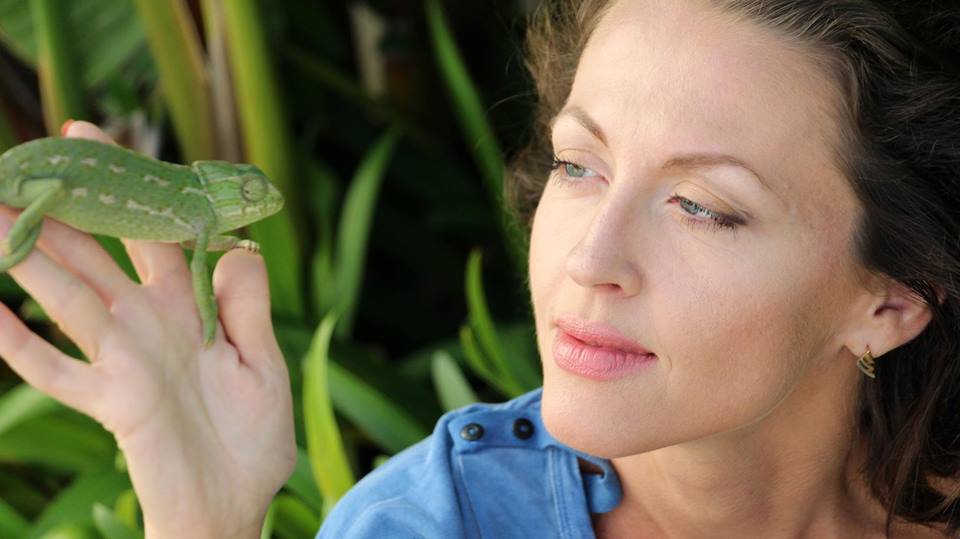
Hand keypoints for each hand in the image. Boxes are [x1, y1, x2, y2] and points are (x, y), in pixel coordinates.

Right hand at [0, 122, 296, 537]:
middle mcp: (147, 323)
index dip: (125, 185)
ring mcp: (124, 360)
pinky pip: (55, 372)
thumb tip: (240, 245)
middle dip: (60, 209)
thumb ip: (248, 305)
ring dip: (28, 258)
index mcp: (188, 305)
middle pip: (95, 254)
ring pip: (66, 297)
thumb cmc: (254, 435)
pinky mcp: (111, 401)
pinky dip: (19, 346)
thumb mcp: (265, 362)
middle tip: (16, 163)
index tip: (89, 136)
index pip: (151, 230)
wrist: (237, 501)